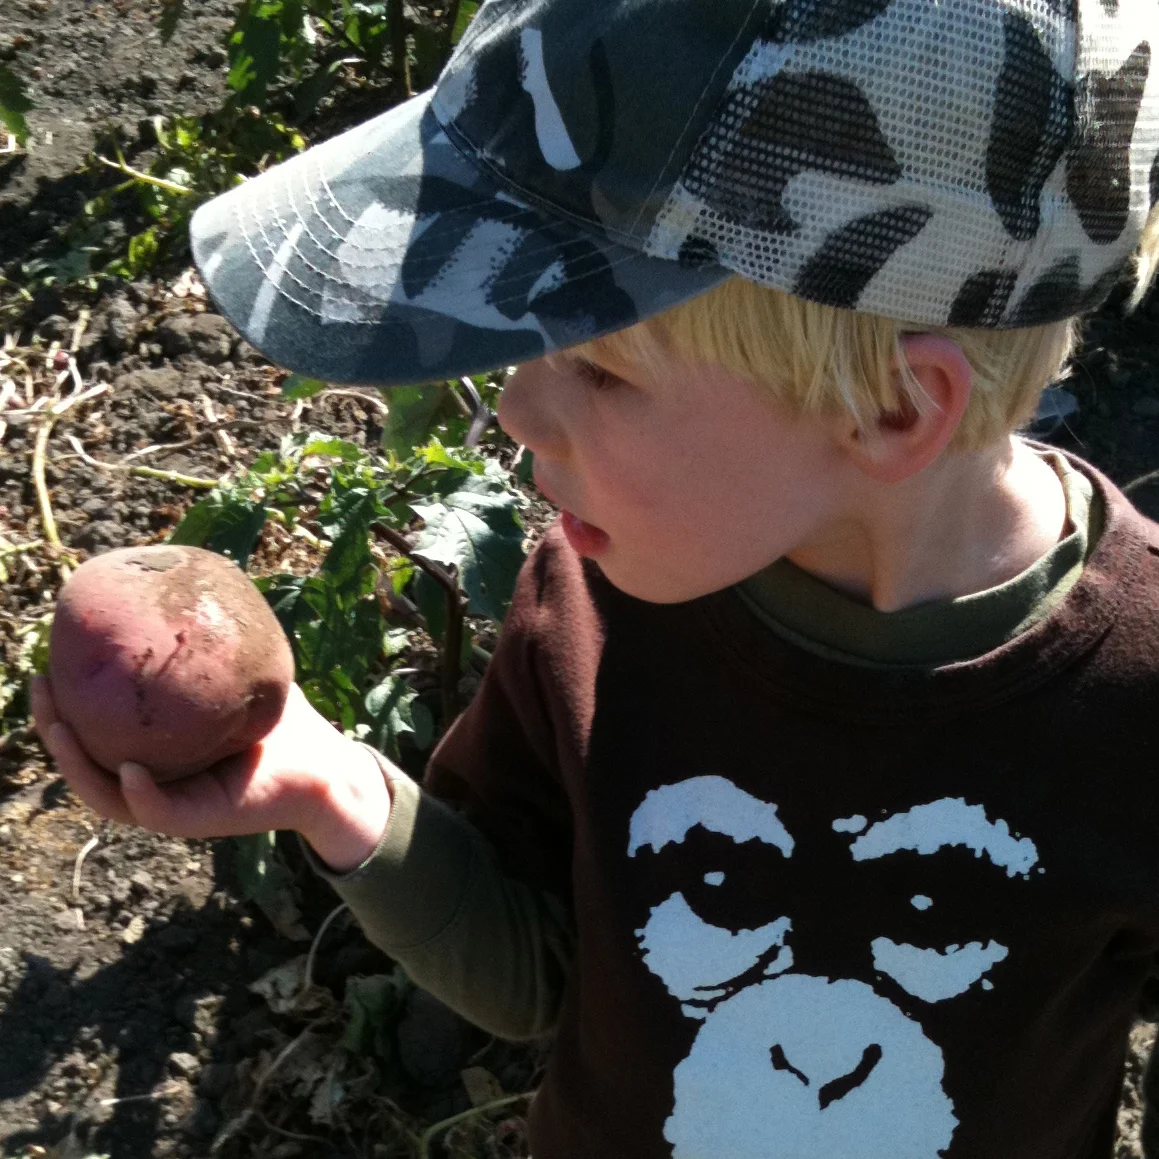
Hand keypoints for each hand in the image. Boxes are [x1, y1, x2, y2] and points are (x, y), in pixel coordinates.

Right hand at [31, 676, 392, 871]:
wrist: (326, 766)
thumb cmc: (284, 723)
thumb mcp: (240, 675)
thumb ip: (212, 642)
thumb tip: (189, 583)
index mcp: (154, 749)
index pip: (94, 731)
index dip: (62, 703)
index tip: (44, 664)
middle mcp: (154, 779)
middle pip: (84, 762)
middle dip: (51, 728)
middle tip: (40, 687)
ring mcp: (173, 803)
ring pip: (106, 793)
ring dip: (76, 765)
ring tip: (59, 727)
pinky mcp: (199, 819)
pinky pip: (157, 811)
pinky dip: (139, 793)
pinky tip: (131, 769)